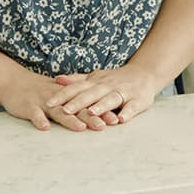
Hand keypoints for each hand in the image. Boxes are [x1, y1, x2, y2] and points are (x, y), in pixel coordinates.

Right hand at [0, 71, 111, 131]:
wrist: (14, 82)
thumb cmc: (41, 92)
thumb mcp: (62, 94)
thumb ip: (79, 103)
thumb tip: (100, 112)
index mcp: (68, 96)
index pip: (88, 104)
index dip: (101, 111)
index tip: (115, 120)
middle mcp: (59, 98)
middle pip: (77, 108)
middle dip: (90, 117)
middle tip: (104, 126)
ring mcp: (43, 102)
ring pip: (58, 111)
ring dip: (69, 119)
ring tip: (81, 128)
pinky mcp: (29, 106)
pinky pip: (34, 113)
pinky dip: (39, 120)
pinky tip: (45, 128)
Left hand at [46, 65, 161, 124]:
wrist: (145, 74)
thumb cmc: (115, 79)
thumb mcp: (95, 77)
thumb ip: (77, 80)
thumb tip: (57, 80)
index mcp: (96, 82)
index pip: (77, 88)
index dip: (63, 95)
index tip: (48, 103)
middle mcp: (108, 86)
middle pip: (91, 94)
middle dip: (78, 102)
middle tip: (64, 111)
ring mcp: (123, 92)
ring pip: (111, 99)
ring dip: (101, 106)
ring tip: (91, 113)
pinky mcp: (138, 100)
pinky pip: (133, 107)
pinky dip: (128, 112)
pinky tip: (122, 119)